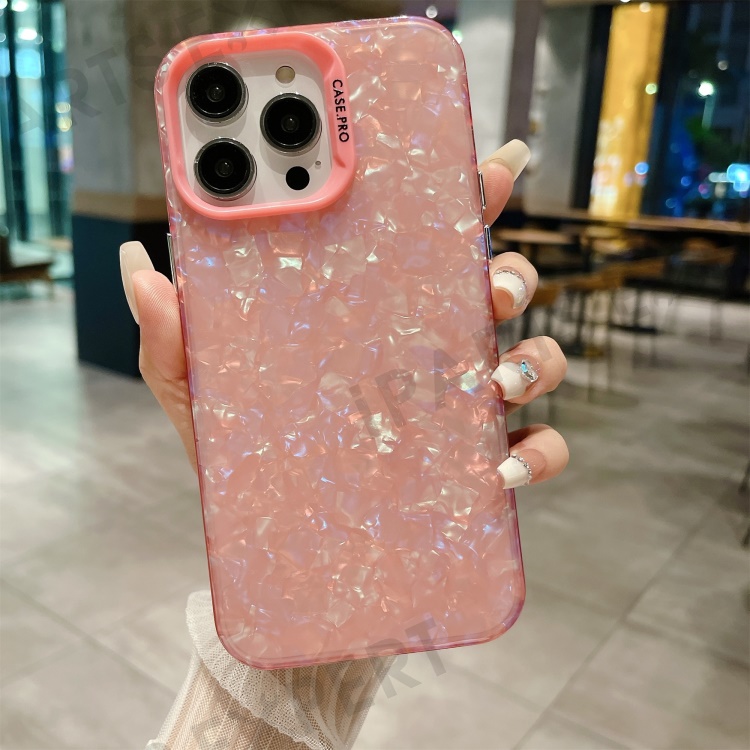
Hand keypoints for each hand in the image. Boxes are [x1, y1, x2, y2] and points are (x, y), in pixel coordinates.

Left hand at [120, 139, 567, 486]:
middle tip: (491, 285)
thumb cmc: (242, 453)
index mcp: (374, 314)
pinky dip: (539, 454)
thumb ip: (174, 336)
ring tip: (497, 379)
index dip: (469, 199)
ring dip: (535, 360)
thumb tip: (139, 265)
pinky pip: (537, 450)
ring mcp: (460, 408)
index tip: (491, 167)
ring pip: (535, 361)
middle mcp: (428, 351)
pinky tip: (501, 465)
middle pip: (500, 289)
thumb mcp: (200, 391)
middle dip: (513, 273)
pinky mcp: (477, 467)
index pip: (430, 242)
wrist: (268, 539)